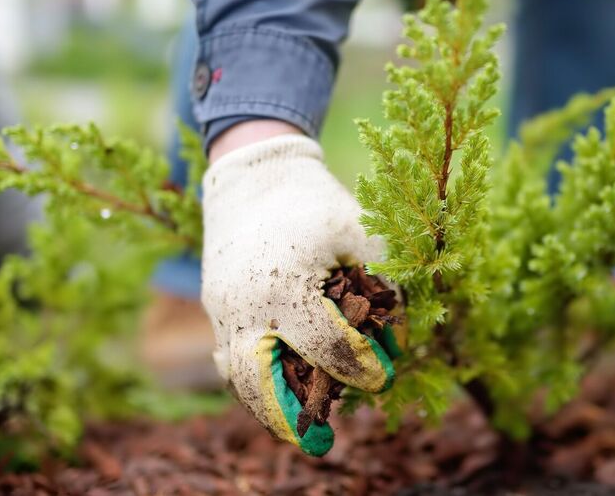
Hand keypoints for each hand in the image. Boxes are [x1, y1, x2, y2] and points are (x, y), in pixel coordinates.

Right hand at [201, 133, 393, 455]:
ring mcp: (223, 308)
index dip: (360, 368)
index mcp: (287, 286)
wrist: (254, 173)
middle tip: (320, 441)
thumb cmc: (315, 202)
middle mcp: (247, 305)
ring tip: (297, 424)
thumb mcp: (360, 231)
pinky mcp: (215, 306)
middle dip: (289, 417)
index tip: (382, 377)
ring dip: (265, 405)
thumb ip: (385, 282)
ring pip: (236, 377)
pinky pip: (228, 355)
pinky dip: (250, 380)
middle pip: (259, 382)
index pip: (327, 348)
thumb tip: (399, 335)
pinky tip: (278, 389)